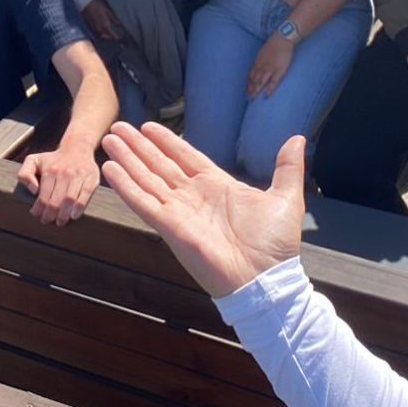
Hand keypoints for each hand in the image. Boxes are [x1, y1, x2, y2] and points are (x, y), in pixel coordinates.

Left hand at [18, 145, 98, 224]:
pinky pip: (86, 195)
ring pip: (70, 200)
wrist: (77, 147)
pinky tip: (74, 215)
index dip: (39, 209)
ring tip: (60, 221)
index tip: (36, 214)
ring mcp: (79, 175)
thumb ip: (25, 174)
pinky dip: (80, 207)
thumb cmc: (53, 159)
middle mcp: (64, 173)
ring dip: (64, 214)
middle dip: (50, 214)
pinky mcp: (91, 178)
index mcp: (50, 170)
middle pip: (56, 200)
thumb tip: (33, 190)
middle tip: (47, 220)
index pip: (43, 196)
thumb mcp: (33, 160)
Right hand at [81, 0, 128, 45]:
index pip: (112, 35)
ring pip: (100, 35)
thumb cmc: (98, 6)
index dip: (116, 37)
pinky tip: (102, 28)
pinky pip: (96, 32)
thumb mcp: (107, 10)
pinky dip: (100, 32)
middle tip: (114, 35)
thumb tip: (117, 23)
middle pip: (106, 36)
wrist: (86, 4)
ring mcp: (94, 28)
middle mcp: (99, 28)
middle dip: (110, 37)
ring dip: (105, 35)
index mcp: (105, 25)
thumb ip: (112, 18)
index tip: (119, 37)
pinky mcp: (90, 26)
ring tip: (108, 32)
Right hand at [100, 122, 303, 298]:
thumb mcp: (286, 198)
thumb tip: (298, 139)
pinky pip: (143, 202)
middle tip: (117, 127)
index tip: (148, 126)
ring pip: (147, 178)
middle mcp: (194, 197)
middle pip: (159, 165)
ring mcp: (179, 211)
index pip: (185, 157)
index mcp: (218, 186)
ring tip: (109, 138)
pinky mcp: (170, 227)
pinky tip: (110, 168)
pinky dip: (126, 185)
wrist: (266, 281)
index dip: (166, 142)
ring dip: (127, 159)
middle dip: (138, 147)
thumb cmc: (275, 245)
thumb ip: (287, 167)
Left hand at [246, 32, 296, 97]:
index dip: (248, 83)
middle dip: (251, 89)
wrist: (282, 39)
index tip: (246, 90)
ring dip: (257, 90)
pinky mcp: (280, 70)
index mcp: (258, 62)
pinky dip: (269, 89)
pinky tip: (266, 95)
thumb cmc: (274, 44)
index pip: (251, 75)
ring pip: (261, 82)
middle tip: (248, 98)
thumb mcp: (263, 52)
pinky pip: (274, 82)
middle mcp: (262, 66)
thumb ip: (260, 60)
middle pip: (254, 80)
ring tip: (254, 98)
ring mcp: (270, 69)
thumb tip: (258, 65)